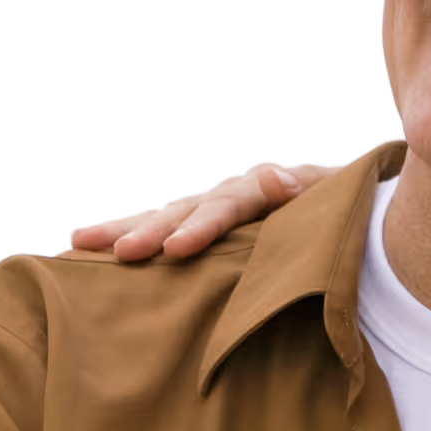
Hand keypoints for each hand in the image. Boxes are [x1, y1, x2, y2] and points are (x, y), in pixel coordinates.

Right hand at [68, 161, 341, 261]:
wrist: (349, 205)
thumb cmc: (346, 210)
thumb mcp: (336, 198)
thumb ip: (306, 191)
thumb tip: (274, 177)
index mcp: (264, 185)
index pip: (229, 204)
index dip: (202, 227)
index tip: (174, 250)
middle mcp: (232, 190)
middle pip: (187, 207)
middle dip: (152, 230)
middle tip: (120, 253)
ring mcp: (215, 205)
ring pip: (166, 214)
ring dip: (125, 228)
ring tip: (81, 241)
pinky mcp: (205, 222)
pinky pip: (165, 226)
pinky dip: (131, 232)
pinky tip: (89, 247)